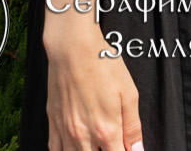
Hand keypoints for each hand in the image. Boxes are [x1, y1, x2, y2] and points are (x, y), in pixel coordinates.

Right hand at [44, 15, 144, 150]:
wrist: (73, 50)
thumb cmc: (104, 67)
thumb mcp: (129, 94)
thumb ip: (133, 126)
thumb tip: (137, 150)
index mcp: (106, 130)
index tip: (128, 148)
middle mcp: (83, 137)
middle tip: (114, 142)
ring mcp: (65, 133)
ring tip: (96, 144)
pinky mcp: (52, 125)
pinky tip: (76, 146)